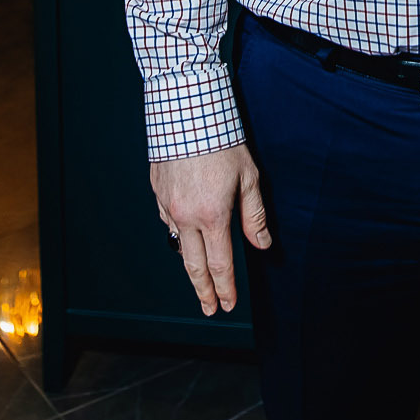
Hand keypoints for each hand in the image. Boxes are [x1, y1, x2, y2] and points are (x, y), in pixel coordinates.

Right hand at [152, 144, 271, 315]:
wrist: (186, 112)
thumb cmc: (222, 140)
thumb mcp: (249, 177)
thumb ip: (254, 215)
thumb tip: (262, 243)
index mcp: (212, 216)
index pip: (220, 265)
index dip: (225, 288)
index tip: (228, 304)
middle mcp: (186, 216)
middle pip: (194, 266)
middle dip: (203, 291)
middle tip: (209, 308)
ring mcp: (168, 206)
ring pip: (177, 243)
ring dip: (189, 261)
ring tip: (199, 274)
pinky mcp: (157, 192)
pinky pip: (167, 220)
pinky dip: (177, 231)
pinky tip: (185, 232)